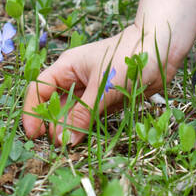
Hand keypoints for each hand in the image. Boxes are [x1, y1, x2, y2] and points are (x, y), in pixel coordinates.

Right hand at [22, 22, 183, 147]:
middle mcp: (76, 79)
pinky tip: (90, 138)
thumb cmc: (129, 56)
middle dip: (54, 126)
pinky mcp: (107, 100)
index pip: (39, 91)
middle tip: (59, 147)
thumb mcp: (102, 87)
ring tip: (73, 147)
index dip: (33, 112)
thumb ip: (82, 114)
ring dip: (72, 130)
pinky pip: (92, 118)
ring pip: (74, 115)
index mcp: (67, 68)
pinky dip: (90, 129)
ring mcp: (92, 90)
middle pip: (55, 106)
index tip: (34, 136)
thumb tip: (62, 140)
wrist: (162, 47)